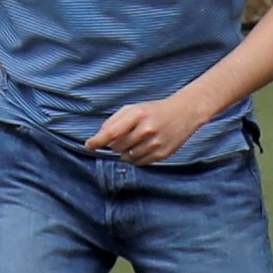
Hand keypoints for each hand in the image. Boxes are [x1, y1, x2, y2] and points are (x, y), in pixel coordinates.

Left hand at [93, 88, 209, 164]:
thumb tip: (99, 138)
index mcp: (138, 115)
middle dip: (115, 144)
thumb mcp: (134, 108)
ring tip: (135, 142)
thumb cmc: (154, 110)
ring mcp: (155, 143)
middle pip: (117, 147)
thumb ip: (115, 121)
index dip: (98, 141)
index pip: (112, 132)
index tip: (88, 146)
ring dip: (125, 152)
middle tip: (123, 137)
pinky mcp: (162, 154)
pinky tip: (143, 148)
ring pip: (127, 157)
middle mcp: (147, 130)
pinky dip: (136, 158)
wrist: (184, 113)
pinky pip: (140, 163)